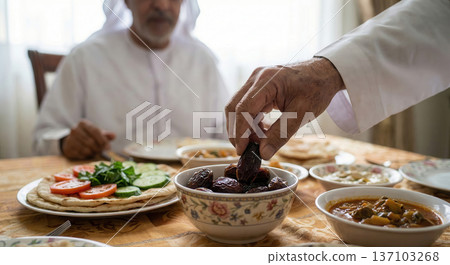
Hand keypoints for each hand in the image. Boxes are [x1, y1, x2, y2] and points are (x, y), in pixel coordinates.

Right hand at [61, 119, 115, 159]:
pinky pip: (80, 155)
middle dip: (98, 148)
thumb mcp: (98, 133)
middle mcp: (75, 129)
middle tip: (102, 151)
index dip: (103, 140)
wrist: (73, 141)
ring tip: (96, 152)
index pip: (95, 131)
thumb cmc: (89, 136)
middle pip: (91, 141)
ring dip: (93, 153)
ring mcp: (69, 139)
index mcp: (83, 123)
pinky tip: (89, 154)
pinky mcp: (67, 148)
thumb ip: (106, 135)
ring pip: (86, 149)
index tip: (108, 147)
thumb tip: (114, 136)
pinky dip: (87, 156)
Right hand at [225, 57, 344, 159]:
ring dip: (243, 128)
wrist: (324, 73)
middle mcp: (256, 78)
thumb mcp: (302, 114)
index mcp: (266, 81)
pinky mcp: (257, 87)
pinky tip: (261, 133)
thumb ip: (281, 134)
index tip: (242, 151)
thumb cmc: (317, 89)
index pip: (244, 109)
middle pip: (234, 108)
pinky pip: (246, 106)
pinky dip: (250, 122)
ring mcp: (255, 81)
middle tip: (246, 150)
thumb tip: (263, 153)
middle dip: (237, 131)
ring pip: (237, 108)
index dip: (240, 132)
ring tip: (257, 143)